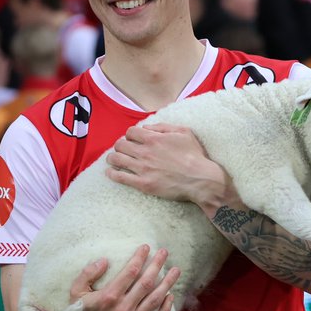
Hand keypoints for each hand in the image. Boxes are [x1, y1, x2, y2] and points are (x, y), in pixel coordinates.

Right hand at [52, 245, 180, 310]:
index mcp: (109, 296)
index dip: (140, 257)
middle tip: (164, 253)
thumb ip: (88, 274)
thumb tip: (104, 260)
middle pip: (147, 283)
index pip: (130, 272)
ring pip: (155, 300)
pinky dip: (166, 309)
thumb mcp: (76, 292)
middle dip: (157, 265)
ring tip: (175, 271)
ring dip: (167, 284)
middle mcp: (123, 309)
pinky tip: (170, 296)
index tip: (146, 247)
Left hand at [105, 124, 232, 207]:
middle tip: (123, 149)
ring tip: (113, 159)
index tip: (133, 139)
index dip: (130, 134)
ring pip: (116, 159)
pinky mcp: (143, 184)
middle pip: (120, 144)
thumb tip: (148, 127)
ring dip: (112, 157)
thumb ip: (163, 127)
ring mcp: (142, 169)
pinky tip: (110, 172)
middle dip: (120, 145)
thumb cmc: (195, 155)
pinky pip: (120, 177)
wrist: (200, 179)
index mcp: (154, 139)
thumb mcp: (184, 132)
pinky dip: (112, 174)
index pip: (131, 132)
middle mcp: (145, 152)